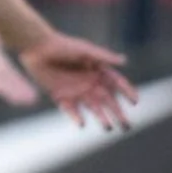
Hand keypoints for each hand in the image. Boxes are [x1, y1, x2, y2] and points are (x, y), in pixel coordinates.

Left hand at [17, 32, 138, 130]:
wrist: (36, 47)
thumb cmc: (62, 45)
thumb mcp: (84, 49)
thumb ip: (102, 56)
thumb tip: (124, 60)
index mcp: (99, 71)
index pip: (118, 84)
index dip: (127, 92)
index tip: (135, 101)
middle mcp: (90, 83)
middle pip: (109, 101)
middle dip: (119, 113)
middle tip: (127, 126)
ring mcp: (76, 91)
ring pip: (93, 108)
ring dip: (102, 118)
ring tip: (108, 127)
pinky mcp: (60, 96)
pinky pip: (71, 110)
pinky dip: (76, 117)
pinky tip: (82, 124)